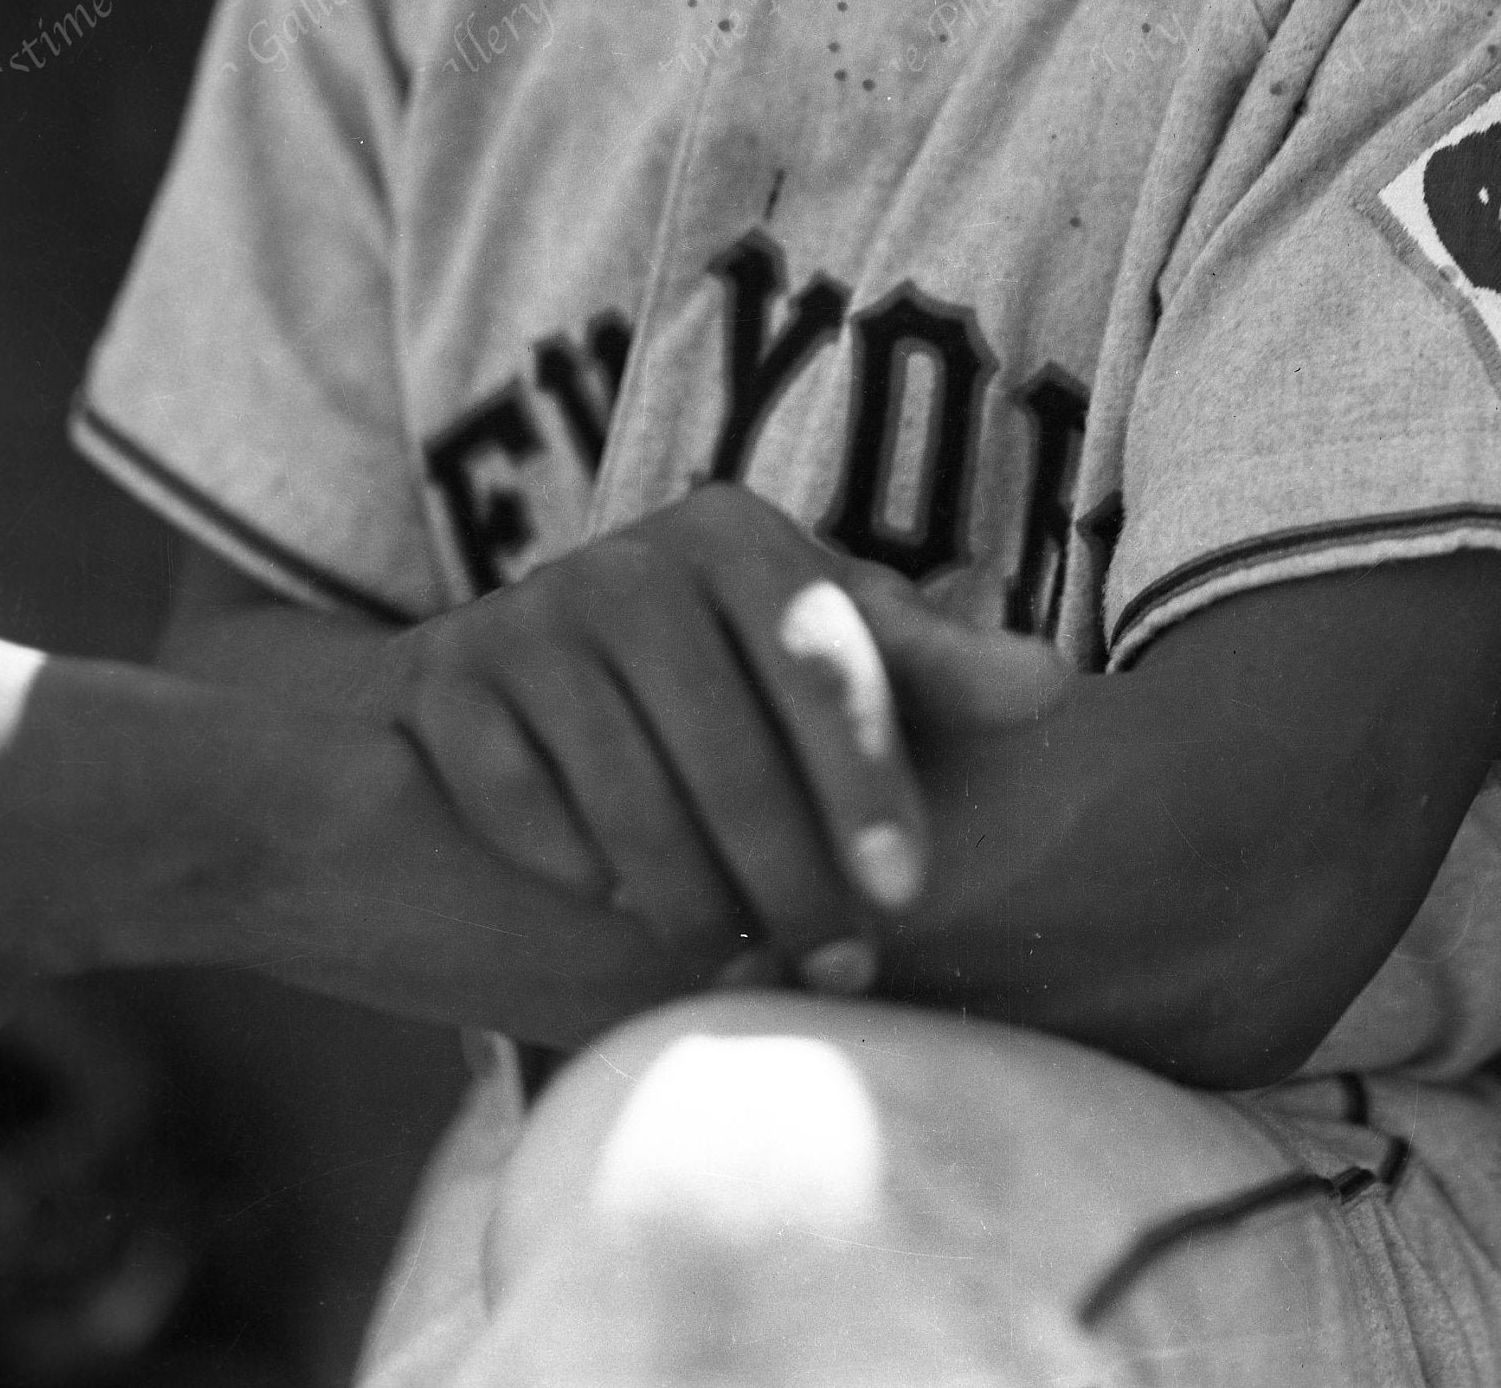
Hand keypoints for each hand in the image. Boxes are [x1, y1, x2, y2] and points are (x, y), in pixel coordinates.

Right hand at [390, 489, 1068, 992]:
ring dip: (689, 895)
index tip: (904, 890)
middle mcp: (630, 558)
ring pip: (625, 789)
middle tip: (839, 965)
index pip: (819, 661)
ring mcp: (528, 615)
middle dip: (789, 874)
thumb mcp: (817, 658)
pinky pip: (519, 801)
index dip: (866, 782)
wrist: (502, 693)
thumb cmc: (711, 683)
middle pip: (727, 745)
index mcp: (737, 534)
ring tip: (736, 958)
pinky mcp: (447, 683)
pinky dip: (573, 867)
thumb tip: (1053, 688)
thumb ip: (931, 676)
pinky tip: (614, 902)